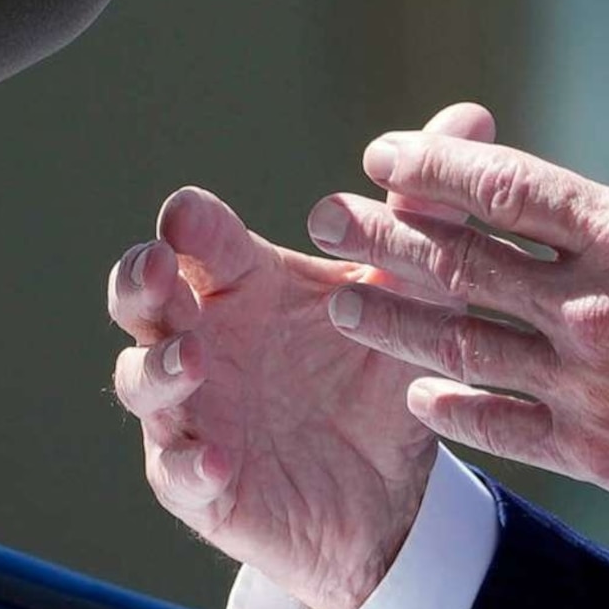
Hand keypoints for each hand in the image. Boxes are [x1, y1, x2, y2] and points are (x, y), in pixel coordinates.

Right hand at [106, 103, 495, 608]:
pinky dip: (189, 461)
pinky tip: (216, 457)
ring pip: (141, 379)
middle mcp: (204, 337)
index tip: (188, 215)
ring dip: (157, 367)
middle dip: (137, 278)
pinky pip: (177, 471)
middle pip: (140, 296)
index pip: (199, 238)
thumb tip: (470, 114)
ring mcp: (193, 410)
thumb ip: (428, 212)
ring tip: (192, 360)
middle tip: (156, 267)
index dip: (187, 225)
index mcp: (244, 282)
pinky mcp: (201, 483)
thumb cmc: (376, 374)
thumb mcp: (413, 294)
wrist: (390, 494)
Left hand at [310, 26, 608, 528]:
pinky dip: (454, 407)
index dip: (435, 164)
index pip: (507, 188)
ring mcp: (592, 385)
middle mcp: (599, 309)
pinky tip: (416, 391)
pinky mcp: (601, 454)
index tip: (387, 153)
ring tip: (340, 298)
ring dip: (394, 318)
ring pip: (465, 344)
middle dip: (383, 234)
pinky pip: (505, 428)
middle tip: (325, 214)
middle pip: (462, 261)